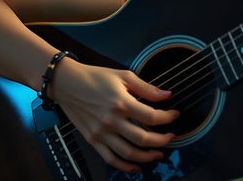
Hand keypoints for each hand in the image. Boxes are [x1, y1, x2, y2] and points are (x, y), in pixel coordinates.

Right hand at [50, 57, 178, 173]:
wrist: (68, 83)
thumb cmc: (94, 77)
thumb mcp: (123, 76)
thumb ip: (146, 88)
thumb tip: (165, 95)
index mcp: (121, 102)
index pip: (151, 116)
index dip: (167, 118)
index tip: (174, 115)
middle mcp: (111, 120)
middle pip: (142, 138)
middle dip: (161, 140)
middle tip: (171, 137)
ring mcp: (101, 133)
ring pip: (128, 153)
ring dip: (147, 157)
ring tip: (158, 153)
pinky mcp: (93, 140)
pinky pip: (111, 159)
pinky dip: (125, 167)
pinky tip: (136, 166)